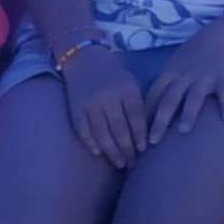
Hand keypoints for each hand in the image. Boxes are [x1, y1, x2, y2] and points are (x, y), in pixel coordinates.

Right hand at [63, 47, 147, 168]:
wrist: (85, 59)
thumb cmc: (115, 76)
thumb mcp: (131, 84)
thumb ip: (139, 106)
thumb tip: (148, 135)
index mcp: (127, 89)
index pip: (136, 118)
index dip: (140, 136)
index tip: (143, 150)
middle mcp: (108, 96)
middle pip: (120, 129)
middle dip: (127, 149)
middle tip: (132, 164)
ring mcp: (90, 103)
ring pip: (102, 133)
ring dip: (112, 151)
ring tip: (120, 164)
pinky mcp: (75, 107)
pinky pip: (84, 130)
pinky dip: (91, 143)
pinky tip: (99, 153)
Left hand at [145, 16, 223, 142]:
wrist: (220, 35)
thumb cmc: (194, 55)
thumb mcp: (174, 66)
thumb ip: (164, 86)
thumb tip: (148, 111)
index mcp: (170, 74)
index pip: (153, 96)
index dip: (144, 116)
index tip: (137, 135)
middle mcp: (185, 76)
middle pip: (170, 100)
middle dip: (160, 121)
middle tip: (152, 142)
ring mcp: (204, 76)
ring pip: (194, 97)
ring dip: (188, 113)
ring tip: (184, 131)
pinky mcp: (223, 77)